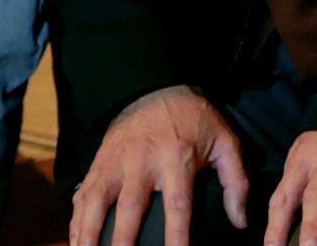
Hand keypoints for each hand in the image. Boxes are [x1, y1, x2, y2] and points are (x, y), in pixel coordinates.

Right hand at [71, 85, 248, 245]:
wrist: (154, 85)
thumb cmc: (193, 119)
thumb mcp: (224, 142)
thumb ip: (236, 182)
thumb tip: (240, 222)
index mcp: (177, 158)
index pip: (177, 205)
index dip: (176, 236)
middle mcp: (142, 161)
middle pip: (131, 207)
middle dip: (124, 239)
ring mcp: (116, 161)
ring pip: (98, 201)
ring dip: (90, 232)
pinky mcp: (99, 161)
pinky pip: (83, 193)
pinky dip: (77, 218)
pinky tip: (76, 240)